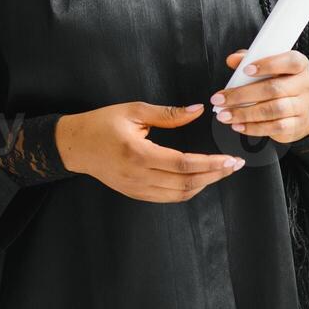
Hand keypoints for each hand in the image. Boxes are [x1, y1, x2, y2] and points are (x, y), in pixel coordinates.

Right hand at [55, 102, 244, 202]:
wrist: (75, 145)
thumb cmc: (101, 124)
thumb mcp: (132, 111)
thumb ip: (168, 114)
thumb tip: (197, 110)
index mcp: (138, 153)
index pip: (183, 163)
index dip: (211, 164)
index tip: (230, 159)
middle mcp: (138, 176)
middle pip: (186, 183)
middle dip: (215, 175)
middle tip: (234, 166)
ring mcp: (136, 188)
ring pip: (179, 195)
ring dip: (204, 185)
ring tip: (220, 172)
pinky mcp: (135, 194)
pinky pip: (168, 198)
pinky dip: (187, 190)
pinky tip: (198, 179)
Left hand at [212, 49, 308, 142]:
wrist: (299, 109)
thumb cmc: (278, 82)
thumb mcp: (266, 67)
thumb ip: (249, 59)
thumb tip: (233, 59)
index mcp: (299, 65)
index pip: (290, 62)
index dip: (268, 65)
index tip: (245, 70)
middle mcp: (303, 85)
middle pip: (274, 89)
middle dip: (242, 95)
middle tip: (220, 99)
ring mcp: (302, 106)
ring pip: (273, 110)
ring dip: (244, 114)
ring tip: (225, 115)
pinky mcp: (296, 124)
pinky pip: (275, 127)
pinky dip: (253, 128)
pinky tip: (238, 125)